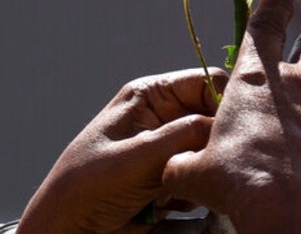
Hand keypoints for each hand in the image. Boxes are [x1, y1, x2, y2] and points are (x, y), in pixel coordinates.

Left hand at [17, 68, 227, 233]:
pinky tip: (171, 203)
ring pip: (211, 151)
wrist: (66, 233)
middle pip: (214, 118)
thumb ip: (186, 134)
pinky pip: (202, 177)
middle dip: (213, 144)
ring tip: (175, 190)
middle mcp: (164, 117)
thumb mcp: (137, 155)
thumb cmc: (85, 189)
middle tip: (205, 164)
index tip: (234, 129)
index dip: (226, 102)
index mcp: (151, 96)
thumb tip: (228, 128)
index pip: (208, 82)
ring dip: (202, 172)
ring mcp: (169, 149)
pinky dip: (196, 192)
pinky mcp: (172, 177)